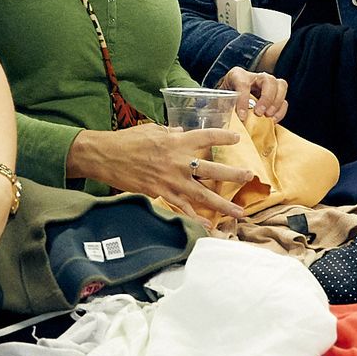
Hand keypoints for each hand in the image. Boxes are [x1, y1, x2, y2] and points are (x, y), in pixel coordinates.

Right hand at [68, 124, 252, 219]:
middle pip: (213, 170)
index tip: (236, 140)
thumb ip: (171, 133)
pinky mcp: (161, 194)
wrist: (106, 156)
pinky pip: (183, 209)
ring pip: (203, 195)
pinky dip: (196, 218)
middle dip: (234, 175)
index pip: (207, 137)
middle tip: (250, 177)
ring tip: (239, 212)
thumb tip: (182, 134)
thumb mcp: (152, 130)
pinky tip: (209, 225)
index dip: (223, 138)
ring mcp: (171, 180)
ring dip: (223, 205)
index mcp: (177, 141)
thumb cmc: (127, 140)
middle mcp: (179, 161)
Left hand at [216, 66, 288, 120]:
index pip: (243, 83)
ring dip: (276, 103)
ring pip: (280, 85)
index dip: (243, 99)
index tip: (242, 116)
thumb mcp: (220, 102)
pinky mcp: (274, 95)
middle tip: (259, 113)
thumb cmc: (223, 101)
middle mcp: (255, 77)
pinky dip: (280, 111)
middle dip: (266, 98)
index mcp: (237, 75)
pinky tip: (272, 120)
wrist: (227, 101)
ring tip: (268, 116)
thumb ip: (225, 108)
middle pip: (268, 79)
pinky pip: (284, 100)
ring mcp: (267, 85)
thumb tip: (230, 121)